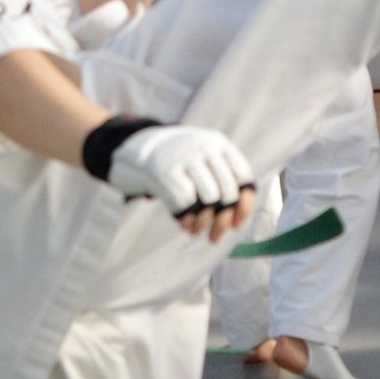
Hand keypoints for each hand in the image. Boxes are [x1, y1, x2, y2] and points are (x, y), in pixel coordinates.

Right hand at [106, 123, 256, 241]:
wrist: (136, 151)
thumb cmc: (178, 165)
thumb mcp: (202, 161)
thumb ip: (221, 183)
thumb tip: (234, 220)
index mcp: (217, 142)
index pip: (242, 175)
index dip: (243, 203)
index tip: (236, 223)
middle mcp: (203, 146)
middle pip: (228, 191)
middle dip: (224, 219)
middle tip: (216, 235)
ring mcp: (183, 157)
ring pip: (210, 198)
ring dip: (205, 222)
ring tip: (198, 230)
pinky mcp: (163, 171)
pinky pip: (185, 203)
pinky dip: (187, 219)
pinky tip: (184, 225)